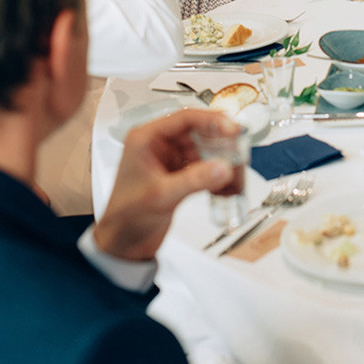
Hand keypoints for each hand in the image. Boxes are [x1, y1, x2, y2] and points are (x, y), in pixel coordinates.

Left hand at [94, 109, 237, 260]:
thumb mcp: (162, 195)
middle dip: (221, 145)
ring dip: (221, 164)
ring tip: (235, 176)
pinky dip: (216, 178)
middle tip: (240, 152)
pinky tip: (225, 188)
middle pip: (198, 134)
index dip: (211, 121)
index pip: (184, 119)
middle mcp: (158, 146)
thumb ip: (194, 180)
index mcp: (146, 139)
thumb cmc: (125, 216)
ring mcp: (169, 161)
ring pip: (204, 152)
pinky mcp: (178, 176)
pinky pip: (203, 169)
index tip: (232, 129)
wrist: (122, 244)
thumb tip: (222, 167)